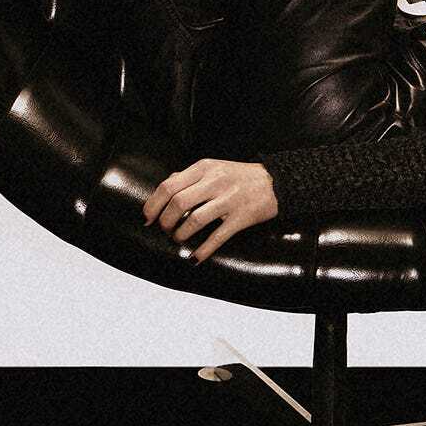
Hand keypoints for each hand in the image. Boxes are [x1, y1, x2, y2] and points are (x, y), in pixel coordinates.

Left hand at [142, 158, 279, 263]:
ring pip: (194, 220)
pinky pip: (217, 236)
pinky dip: (203, 250)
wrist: (276, 182)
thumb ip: (189, 176)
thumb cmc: (241, 176)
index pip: (169, 185)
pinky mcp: (241, 217)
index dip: (154, 204)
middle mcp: (215, 181)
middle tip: (165, 230)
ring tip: (178, 239)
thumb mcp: (213, 167)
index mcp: (204, 168)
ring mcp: (229, 199)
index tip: (148, 217)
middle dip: (165, 221)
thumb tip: (165, 187)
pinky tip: (195, 257)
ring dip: (181, 235)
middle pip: (178, 203)